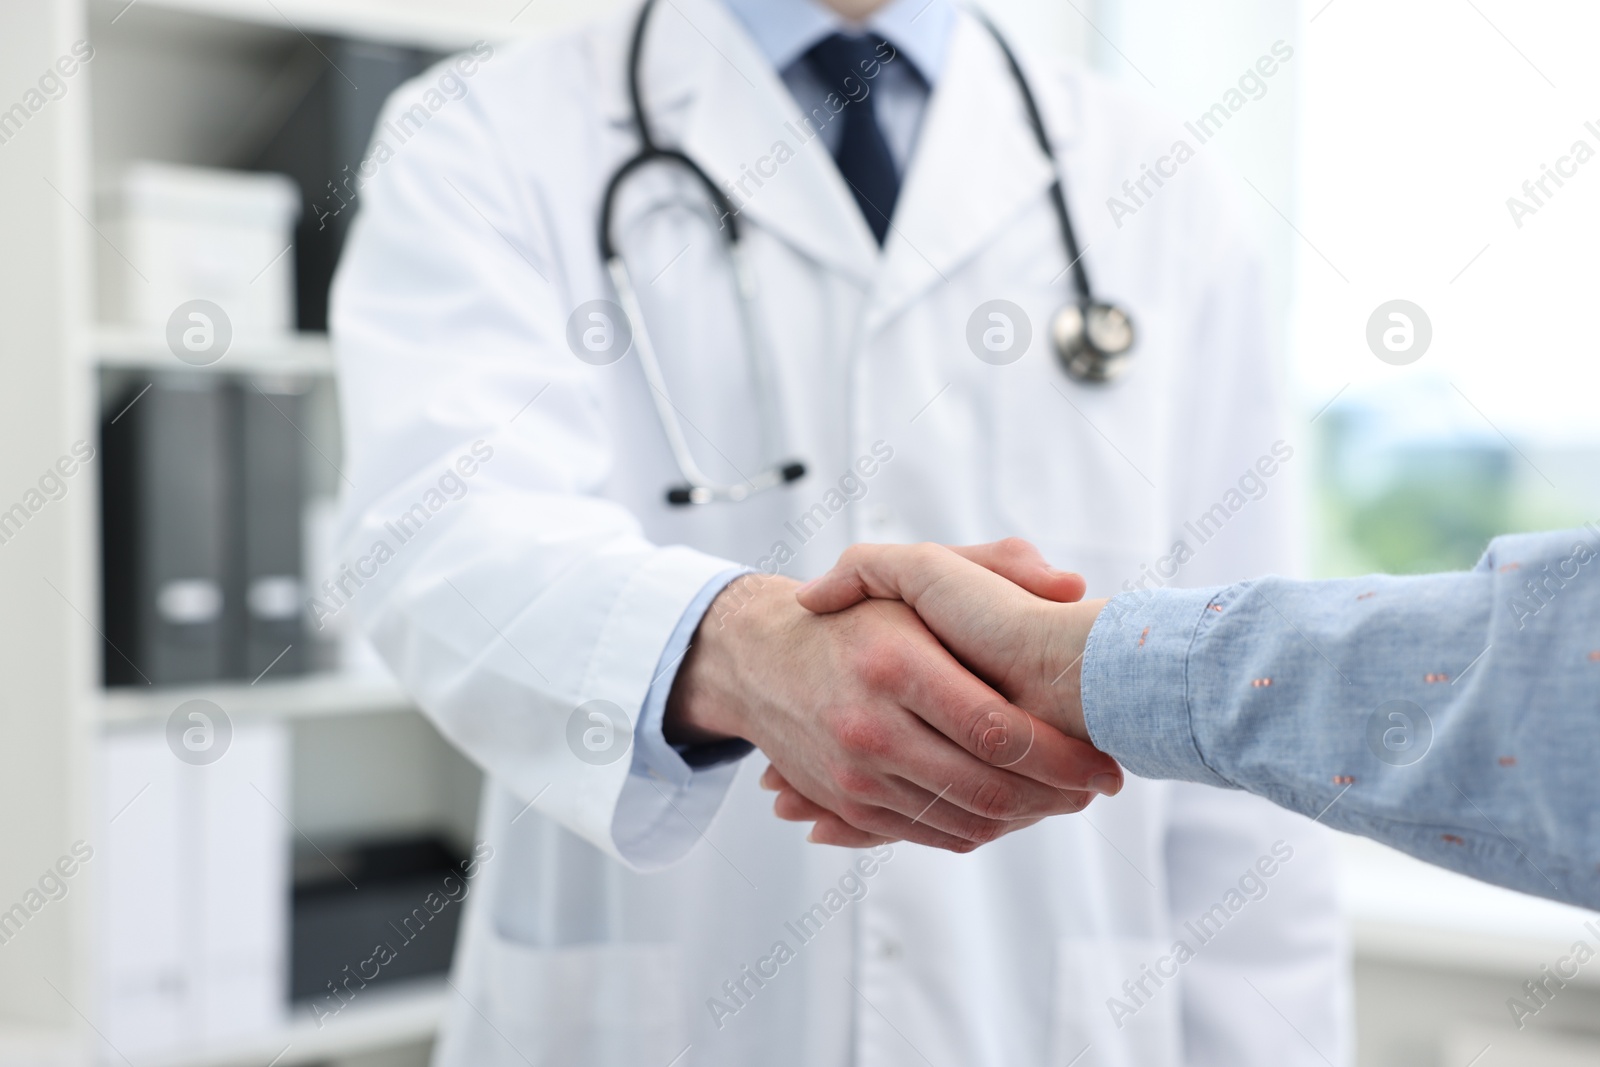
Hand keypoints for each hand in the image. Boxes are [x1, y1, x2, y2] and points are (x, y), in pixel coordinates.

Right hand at [665, 569, 1121, 852]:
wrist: (760, 659)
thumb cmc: (858, 614)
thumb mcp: (917, 575)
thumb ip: (997, 565)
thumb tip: (1073, 587)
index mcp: (895, 662)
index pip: (995, 730)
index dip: (1061, 756)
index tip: (1104, 759)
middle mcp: (869, 723)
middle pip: (987, 787)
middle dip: (1056, 796)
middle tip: (1097, 787)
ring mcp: (853, 771)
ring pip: (962, 819)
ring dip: (1025, 818)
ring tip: (1064, 798)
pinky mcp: (845, 803)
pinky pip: (926, 833)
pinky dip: (977, 830)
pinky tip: (1010, 810)